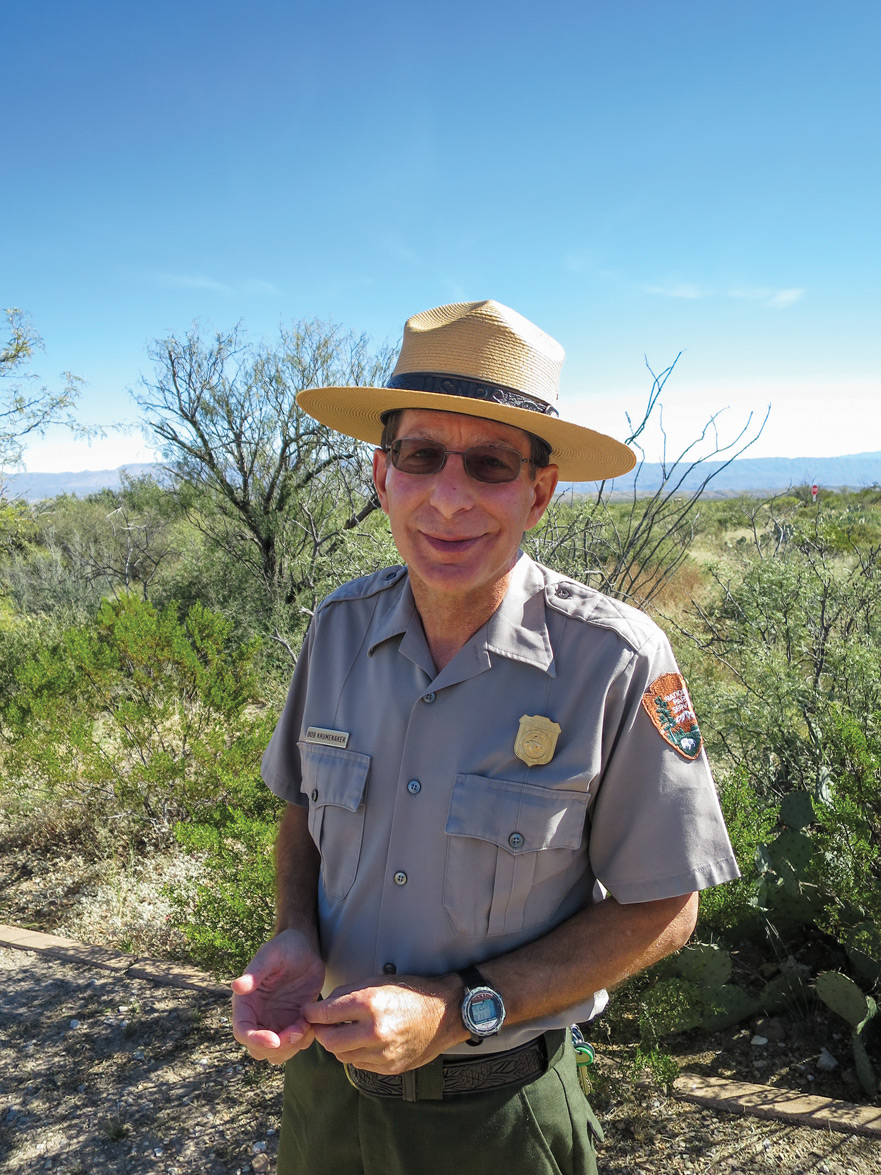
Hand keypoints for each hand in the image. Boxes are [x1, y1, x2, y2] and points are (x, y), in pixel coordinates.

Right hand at [231, 929, 324, 1064]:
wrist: (305, 948)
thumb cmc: (285, 947)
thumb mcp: (271, 955)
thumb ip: (255, 972)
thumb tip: (237, 987)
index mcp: (246, 1003)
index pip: (243, 1031)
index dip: (256, 1041)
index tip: (275, 1040)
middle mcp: (258, 1017)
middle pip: (258, 1050)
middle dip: (278, 1047)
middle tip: (297, 1030)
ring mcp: (275, 1022)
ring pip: (277, 1053)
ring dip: (292, 1046)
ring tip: (306, 1024)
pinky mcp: (292, 1023)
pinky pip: (295, 1044)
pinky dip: (304, 1040)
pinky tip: (311, 1021)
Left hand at [303, 974, 463, 1074]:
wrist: (444, 1013)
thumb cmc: (410, 992)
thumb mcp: (378, 981)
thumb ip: (347, 994)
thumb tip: (322, 1008)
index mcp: (370, 1004)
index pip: (326, 1014)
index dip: (312, 1013)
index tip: (308, 1012)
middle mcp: (375, 1031)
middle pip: (329, 1041)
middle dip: (320, 1032)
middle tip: (321, 1025)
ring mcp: (383, 1053)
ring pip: (342, 1056)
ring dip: (338, 1044)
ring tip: (344, 1031)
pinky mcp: (390, 1068)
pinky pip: (360, 1064)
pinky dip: (356, 1053)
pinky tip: (362, 1041)